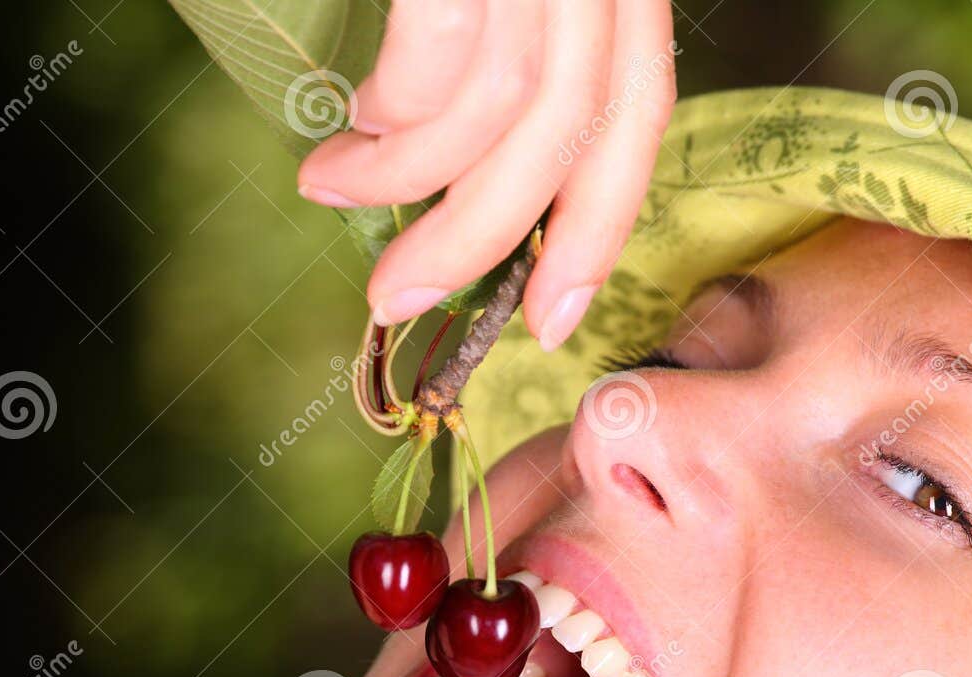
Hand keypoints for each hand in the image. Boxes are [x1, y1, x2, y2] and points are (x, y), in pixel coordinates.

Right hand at [297, 0, 676, 350]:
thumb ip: (499, 60)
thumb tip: (459, 181)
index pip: (638, 117)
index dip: (596, 232)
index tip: (551, 322)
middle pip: (564, 138)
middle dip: (473, 243)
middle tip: (396, 297)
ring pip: (501, 111)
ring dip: (403, 179)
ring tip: (333, 184)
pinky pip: (434, 58)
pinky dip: (390, 111)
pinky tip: (352, 114)